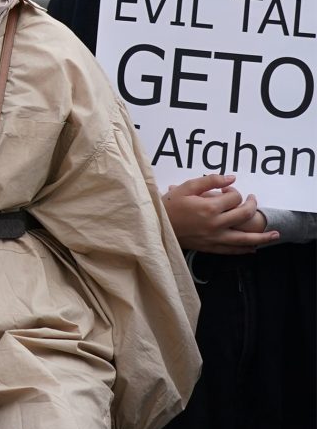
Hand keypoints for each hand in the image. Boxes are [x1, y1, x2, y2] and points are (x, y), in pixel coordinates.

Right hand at [163, 174, 277, 253]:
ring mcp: (214, 238)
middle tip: (252, 200)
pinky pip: (232, 250)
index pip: (233, 198)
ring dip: (262, 237)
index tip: (225, 190)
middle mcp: (215, 224)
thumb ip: (209, 181)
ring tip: (275, 235)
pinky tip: (253, 248)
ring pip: (244, 239)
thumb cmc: (167, 205)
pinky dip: (244, 249)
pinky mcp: (210, 247)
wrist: (153, 226)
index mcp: (209, 207)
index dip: (233, 191)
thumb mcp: (185, 187)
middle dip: (251, 205)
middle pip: (243, 215)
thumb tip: (231, 178)